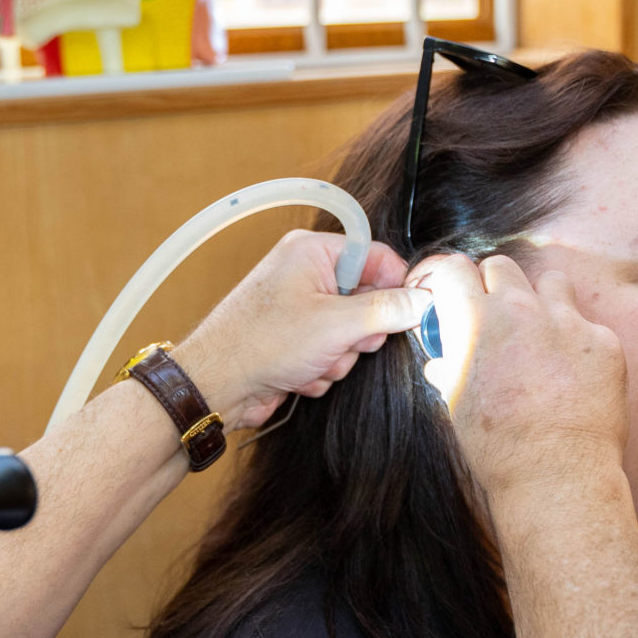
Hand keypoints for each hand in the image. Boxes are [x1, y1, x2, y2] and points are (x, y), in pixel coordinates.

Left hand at [173, 230, 432, 429]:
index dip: (396, 286)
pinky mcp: (293, 344)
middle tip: (346, 342)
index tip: (410, 312)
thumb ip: (386, 310)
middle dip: (359, 333)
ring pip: (349, 336)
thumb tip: (421, 301)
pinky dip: (320, 370)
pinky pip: (329, 356)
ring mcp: (298, 312)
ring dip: (338, 357)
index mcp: (312, 253)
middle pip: (366, 301)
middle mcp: (304, 276)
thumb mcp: (337, 324)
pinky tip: (297, 374)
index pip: (376, 257)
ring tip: (312, 361)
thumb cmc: (264, 343)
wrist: (216, 385)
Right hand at [420, 254, 628, 500]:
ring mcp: (567, 322)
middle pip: (501, 266)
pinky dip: (575, 342)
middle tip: (493, 315)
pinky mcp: (604, 341)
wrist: (555, 475)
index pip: (451, 269)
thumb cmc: (498, 446)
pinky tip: (572, 375)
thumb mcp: (456, 405)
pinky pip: (586, 324)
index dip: (443, 276)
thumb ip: (450, 368)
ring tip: (538, 336)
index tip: (445, 288)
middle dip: (492, 285)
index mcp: (476, 321)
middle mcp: (522, 309)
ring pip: (551, 282)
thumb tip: (441, 361)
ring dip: (539, 300)